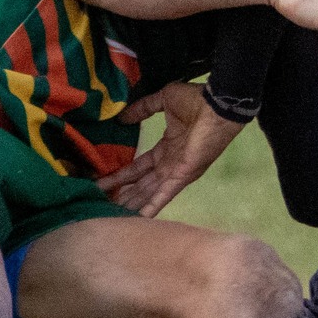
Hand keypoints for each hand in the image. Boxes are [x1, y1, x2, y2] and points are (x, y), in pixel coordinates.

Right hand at [98, 83, 240, 215]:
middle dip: (122, 193)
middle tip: (101, 203)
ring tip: (112, 213)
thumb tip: (122, 117)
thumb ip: (144, 108)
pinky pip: (165, 193)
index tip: (102, 182)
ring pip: (149, 192)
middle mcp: (170, 164)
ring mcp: (177, 171)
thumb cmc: (196, 102)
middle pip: (141, 184)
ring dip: (132, 202)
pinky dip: (153, 206)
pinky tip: (139, 217)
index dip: (121, 175)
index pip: (139, 167)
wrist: (217, 105)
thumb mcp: (164, 100)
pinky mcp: (183, 175)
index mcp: (166, 149)